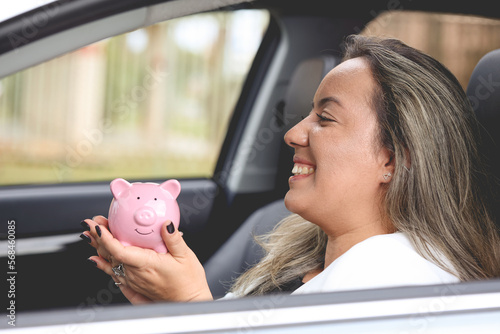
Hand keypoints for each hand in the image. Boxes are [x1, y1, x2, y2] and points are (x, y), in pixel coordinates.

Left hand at [81, 216, 212, 302]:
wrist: (188, 302)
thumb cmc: (188, 282)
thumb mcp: (186, 256)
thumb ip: (174, 239)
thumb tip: (166, 224)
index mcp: (147, 264)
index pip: (119, 251)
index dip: (106, 238)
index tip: (98, 226)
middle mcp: (136, 274)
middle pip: (110, 254)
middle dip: (99, 236)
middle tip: (92, 222)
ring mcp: (133, 280)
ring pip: (109, 262)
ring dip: (98, 247)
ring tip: (90, 234)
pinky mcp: (133, 284)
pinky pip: (113, 273)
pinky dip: (102, 263)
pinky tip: (96, 258)